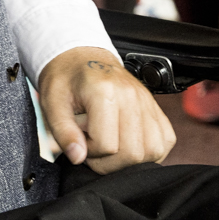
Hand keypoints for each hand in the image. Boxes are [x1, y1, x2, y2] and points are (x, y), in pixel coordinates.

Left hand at [39, 47, 174, 173]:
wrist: (81, 57)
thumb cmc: (66, 79)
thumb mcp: (52, 103)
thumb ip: (63, 131)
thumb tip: (78, 157)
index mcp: (104, 91)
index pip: (106, 145)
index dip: (89, 153)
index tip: (80, 141)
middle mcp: (131, 95)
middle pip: (133, 153)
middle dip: (109, 162)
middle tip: (93, 147)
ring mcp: (147, 101)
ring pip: (153, 151)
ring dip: (131, 160)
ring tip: (110, 146)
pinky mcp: (157, 108)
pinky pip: (166, 140)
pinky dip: (149, 151)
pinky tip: (129, 144)